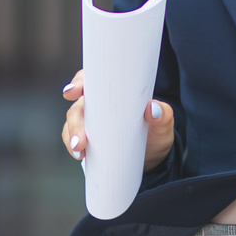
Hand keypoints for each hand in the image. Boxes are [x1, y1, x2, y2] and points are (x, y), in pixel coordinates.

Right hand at [60, 69, 175, 171]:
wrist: (153, 156)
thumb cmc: (156, 132)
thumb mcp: (164, 123)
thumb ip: (163, 114)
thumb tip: (153, 108)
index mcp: (116, 92)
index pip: (93, 80)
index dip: (80, 82)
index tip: (75, 91)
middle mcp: (99, 104)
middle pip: (78, 106)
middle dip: (75, 120)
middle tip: (81, 138)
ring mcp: (91, 121)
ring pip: (72, 122)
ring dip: (72, 135)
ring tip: (80, 149)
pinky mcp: (87, 138)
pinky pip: (72, 138)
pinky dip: (72, 146)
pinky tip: (80, 155)